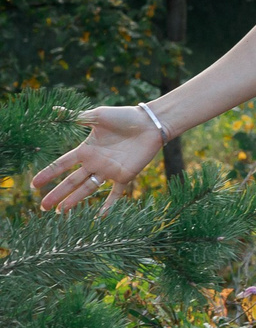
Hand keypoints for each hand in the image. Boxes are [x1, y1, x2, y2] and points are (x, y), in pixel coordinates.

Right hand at [32, 106, 165, 209]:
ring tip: (61, 212)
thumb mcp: (97, 116)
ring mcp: (109, 170)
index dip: (48, 174)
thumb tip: (53, 111)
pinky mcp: (125, 175)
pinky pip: (116, 193)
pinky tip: (100, 216)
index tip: (34, 185)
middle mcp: (95, 163)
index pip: (62, 165)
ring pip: (88, 189)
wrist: (149, 123)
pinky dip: (110, 205)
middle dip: (57, 194)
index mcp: (86, 150)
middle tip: (43, 207)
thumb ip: (76, 117)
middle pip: (72, 182)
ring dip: (75, 201)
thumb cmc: (124, 117)